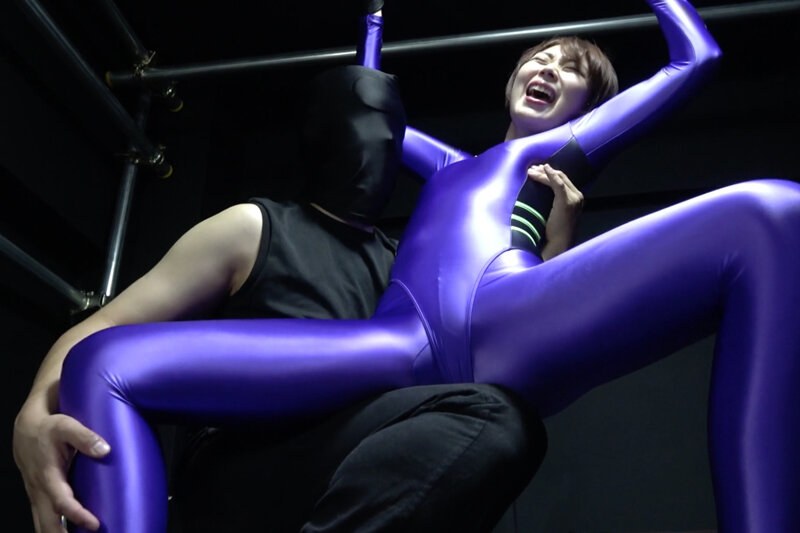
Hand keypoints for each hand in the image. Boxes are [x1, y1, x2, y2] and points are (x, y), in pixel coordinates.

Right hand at [13, 408, 109, 531]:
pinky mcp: (38, 496)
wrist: (26, 427)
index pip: (62, 502)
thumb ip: (85, 436)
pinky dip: (52, 529)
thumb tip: (105, 450)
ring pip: (42, 524)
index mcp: (47, 476)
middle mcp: (39, 490)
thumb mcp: (66, 425)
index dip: (78, 515)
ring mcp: (36, 495)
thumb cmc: (48, 427)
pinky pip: (42, 518)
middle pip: (48, 523)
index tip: (95, 525)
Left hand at [527, 164, 583, 259]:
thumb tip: (540, 195)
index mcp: (577, 199)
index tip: (537, 171)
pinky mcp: (566, 202)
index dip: (550, 174)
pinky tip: (540, 171)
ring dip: (543, 173)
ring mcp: (574, 198)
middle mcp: (578, 197)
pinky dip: (549, 175)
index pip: (564, 180)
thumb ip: (553, 204)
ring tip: (530, 171)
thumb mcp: (556, 215)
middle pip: (561, 177)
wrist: (559, 245)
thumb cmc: (554, 234)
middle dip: (545, 171)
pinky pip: (557, 183)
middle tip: (532, 169)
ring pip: (558, 179)